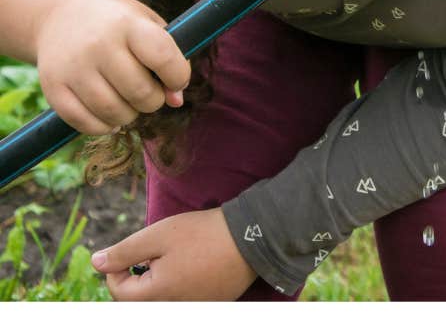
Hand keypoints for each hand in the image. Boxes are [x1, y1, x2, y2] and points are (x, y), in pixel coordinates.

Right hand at [36, 0, 190, 134]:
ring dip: (130, 115)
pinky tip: (108, 114)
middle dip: (154, 100)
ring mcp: (73, 67)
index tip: (176, 79)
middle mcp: (99, 44)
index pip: (163, 56)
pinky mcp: (53, 87)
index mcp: (127, 23)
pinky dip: (104, 126)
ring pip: (114, 112)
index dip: (178, 76)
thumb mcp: (146, 24)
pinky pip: (86, 123)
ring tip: (129, 102)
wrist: (59, 14)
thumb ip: (169, 58)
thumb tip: (176, 100)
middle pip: (140, 92)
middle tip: (150, 92)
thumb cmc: (116, 22)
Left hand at [91, 208, 256, 300]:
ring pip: (162, 297)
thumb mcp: (159, 235)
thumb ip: (125, 251)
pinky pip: (184, 296)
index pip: (119, 292)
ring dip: (161, 278)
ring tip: (179, 254)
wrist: (250, 237)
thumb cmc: (202, 234)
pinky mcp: (209, 304)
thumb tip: (96, 262)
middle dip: (141, 273)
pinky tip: (195, 262)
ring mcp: (193, 308)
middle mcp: (172, 308)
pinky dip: (182, 281)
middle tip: (159, 248)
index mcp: (155, 296)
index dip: (119, 266)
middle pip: (140, 298)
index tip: (137, 246)